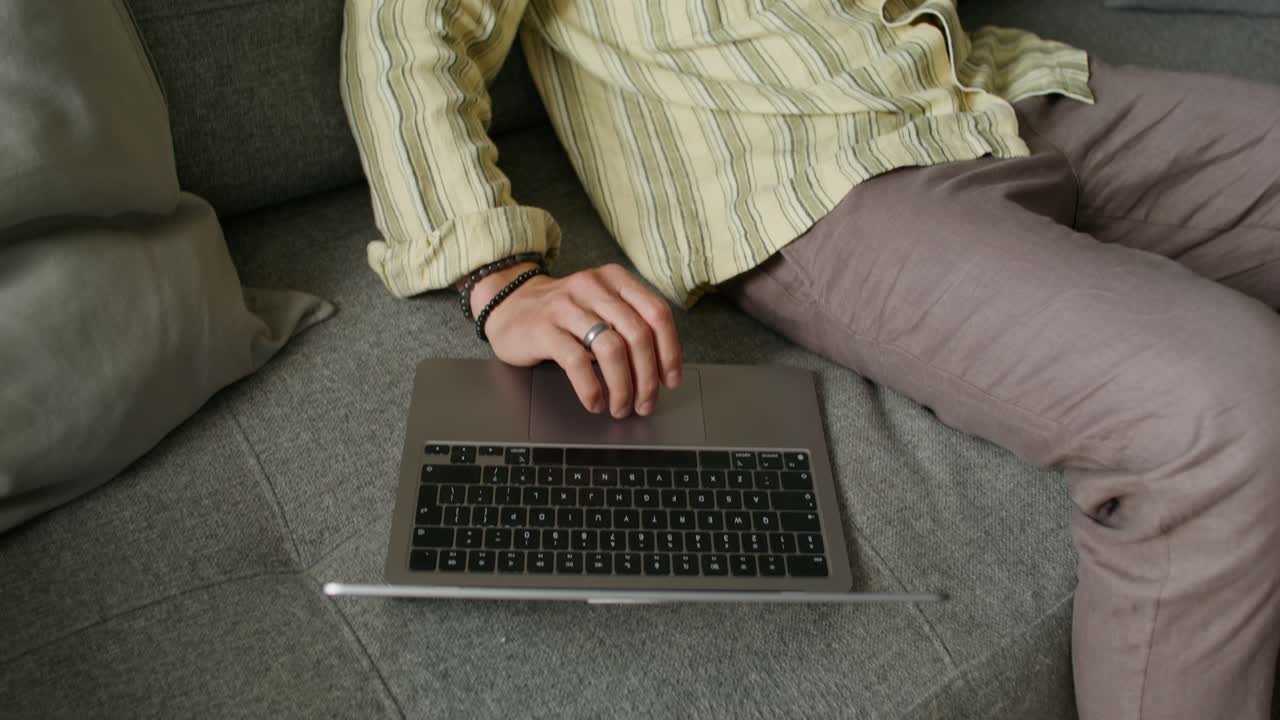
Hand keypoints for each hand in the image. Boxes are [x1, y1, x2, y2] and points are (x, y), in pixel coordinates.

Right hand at [470, 262, 681, 417]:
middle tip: (645, 404)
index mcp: (615, 280)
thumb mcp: (600, 306)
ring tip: (620, 407)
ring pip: (611, 350)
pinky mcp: (543, 329)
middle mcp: (593, 287)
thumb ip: (628, 325)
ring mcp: (566, 307)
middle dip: (647, 378)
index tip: (670, 380)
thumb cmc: (562, 313)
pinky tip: (595, 402)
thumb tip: (658, 370)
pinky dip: (591, 389)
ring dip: (622, 387)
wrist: (508, 305)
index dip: (670, 351)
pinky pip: (576, 362)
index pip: (657, 313)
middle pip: (638, 335)